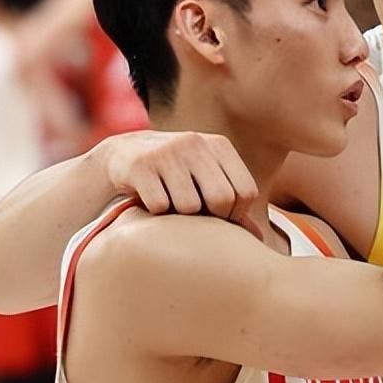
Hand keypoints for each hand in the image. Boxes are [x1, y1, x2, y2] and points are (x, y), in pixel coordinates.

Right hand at [97, 131, 261, 239]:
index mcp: (219, 145)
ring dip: (179, 217)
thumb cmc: (176, 175)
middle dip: (210, 218)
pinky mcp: (140, 165)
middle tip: (194, 218)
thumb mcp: (206, 180)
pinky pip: (160, 206)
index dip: (236, 214)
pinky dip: (156, 213)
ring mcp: (167, 152)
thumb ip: (232, 205)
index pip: (245, 192)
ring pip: (189, 206)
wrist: (123, 155)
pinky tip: (149, 201)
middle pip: (221, 199)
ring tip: (170, 205)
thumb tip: (259, 239)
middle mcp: (195, 143)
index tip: (219, 218)